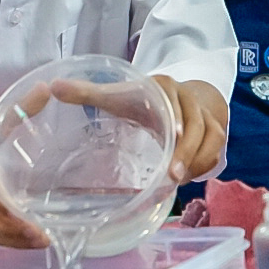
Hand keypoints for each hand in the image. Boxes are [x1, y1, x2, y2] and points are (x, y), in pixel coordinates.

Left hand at [49, 76, 227, 183]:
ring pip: (211, 139)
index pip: (175, 101)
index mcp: (164, 87)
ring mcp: (206, 116)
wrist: (179, 97)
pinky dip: (204, 165)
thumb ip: (86, 92)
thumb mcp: (116, 95)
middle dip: (187, 151)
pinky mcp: (215, 132)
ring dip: (197, 161)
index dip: (175, 119)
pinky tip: (187, 179)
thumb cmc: (142, 100)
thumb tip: (53, 87)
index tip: (169, 136)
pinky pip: (215, 151)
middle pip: (197, 125)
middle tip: (173, 176)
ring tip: (179, 181)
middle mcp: (188, 100)